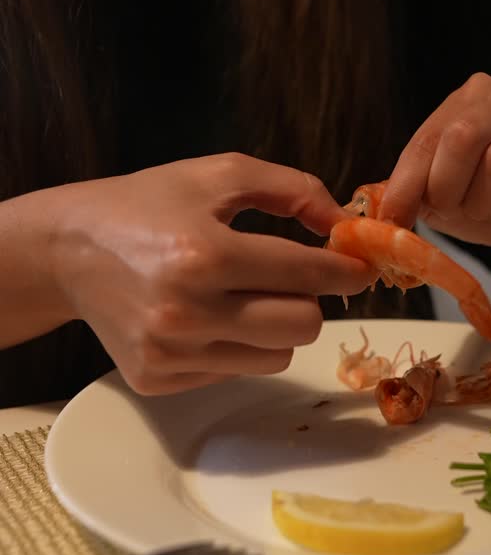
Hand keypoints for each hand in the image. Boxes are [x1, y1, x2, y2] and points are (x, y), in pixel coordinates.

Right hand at [51, 153, 369, 394]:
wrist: (67, 249)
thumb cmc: (147, 205)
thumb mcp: (218, 174)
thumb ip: (292, 189)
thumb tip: (344, 224)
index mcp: (205, 253)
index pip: (307, 273)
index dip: (346, 270)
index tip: (360, 268)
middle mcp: (186, 310)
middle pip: (303, 325)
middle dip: (310, 298)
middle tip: (293, 278)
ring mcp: (170, 352)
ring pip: (276, 356)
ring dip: (274, 326)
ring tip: (241, 294)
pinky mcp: (156, 379)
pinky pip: (234, 371)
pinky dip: (236, 345)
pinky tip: (205, 315)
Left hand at [378, 73, 490, 268]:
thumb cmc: (488, 198)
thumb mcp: (441, 191)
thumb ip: (409, 192)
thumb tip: (370, 214)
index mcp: (475, 96)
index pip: (430, 137)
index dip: (408, 184)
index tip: (395, 221)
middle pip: (465, 137)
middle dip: (448, 189)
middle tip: (453, 213)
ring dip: (486, 204)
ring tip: (488, 216)